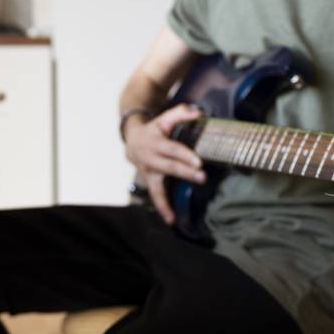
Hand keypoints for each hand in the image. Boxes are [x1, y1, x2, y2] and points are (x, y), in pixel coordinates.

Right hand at [124, 104, 206, 223]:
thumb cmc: (154, 130)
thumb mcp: (164, 118)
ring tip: (174, 216)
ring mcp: (148, 172)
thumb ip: (180, 113)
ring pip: (156, 188)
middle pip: (168, 167)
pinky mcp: (149, 182)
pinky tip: (171, 220)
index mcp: (155, 142)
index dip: (184, 155)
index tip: (198, 161)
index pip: (172, 149)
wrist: (131, 140)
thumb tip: (199, 113)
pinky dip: (162, 208)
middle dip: (185, 173)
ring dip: (166, 202)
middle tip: (202, 178)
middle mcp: (150, 159)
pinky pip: (155, 196)